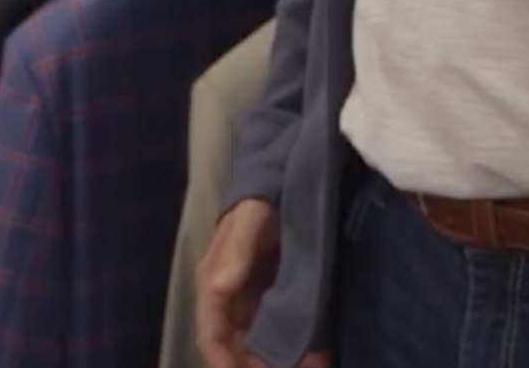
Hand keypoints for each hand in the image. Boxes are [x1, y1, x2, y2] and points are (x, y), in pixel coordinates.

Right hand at [196, 198, 325, 367]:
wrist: (284, 179)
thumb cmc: (262, 200)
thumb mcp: (252, 219)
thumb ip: (237, 250)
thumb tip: (220, 288)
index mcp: (214, 284)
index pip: (211, 337)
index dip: (226, 365)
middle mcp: (228, 298)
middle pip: (236, 348)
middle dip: (261, 366)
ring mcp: (252, 299)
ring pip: (258, 344)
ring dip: (280, 360)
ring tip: (315, 365)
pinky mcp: (273, 295)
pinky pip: (279, 330)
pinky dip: (296, 346)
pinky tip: (317, 353)